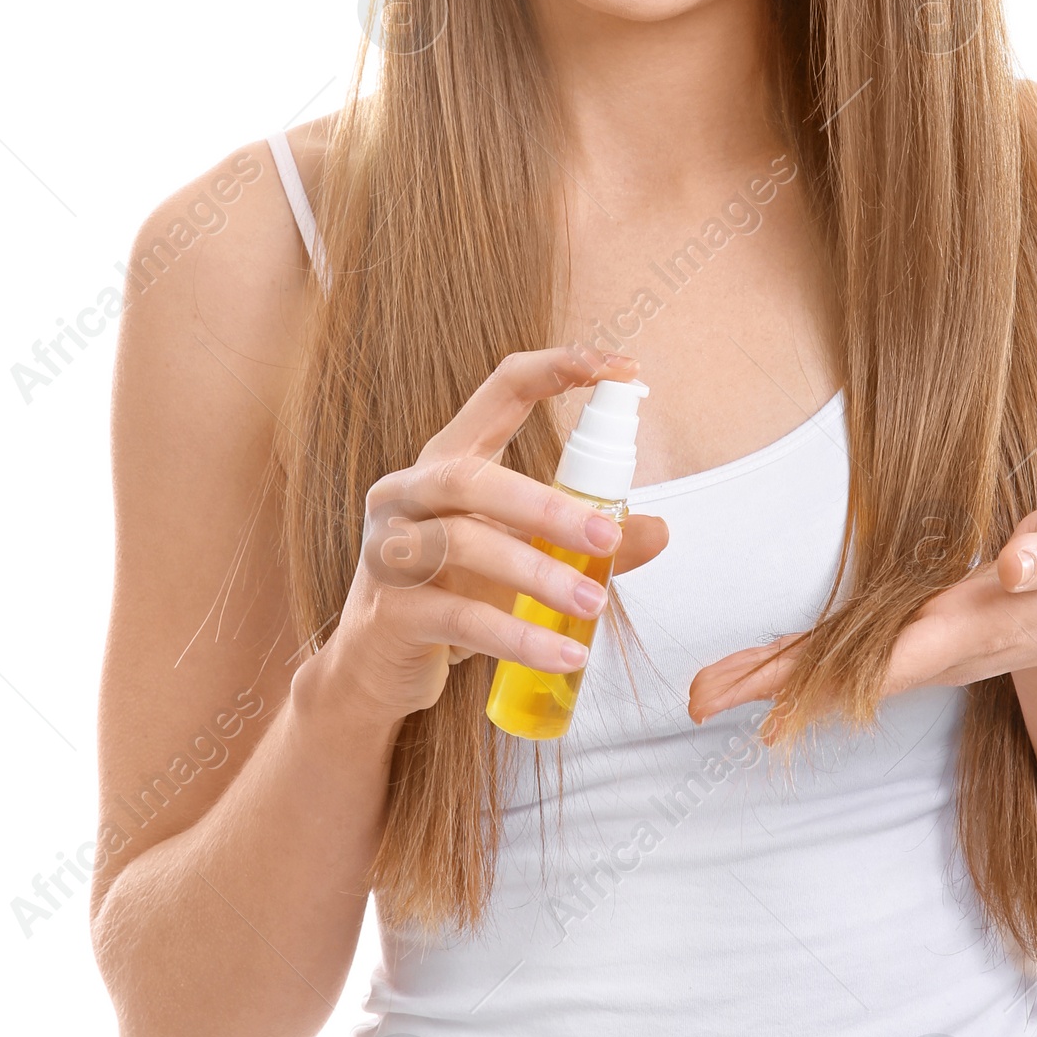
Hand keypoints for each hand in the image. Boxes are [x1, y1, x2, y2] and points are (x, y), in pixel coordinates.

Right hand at [302, 346, 669, 732]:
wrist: (378, 668)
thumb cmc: (455, 593)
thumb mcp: (522, 557)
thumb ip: (583, 541)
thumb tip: (658, 531)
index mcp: (448, 459)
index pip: (501, 389)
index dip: (559, 368)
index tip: (622, 367)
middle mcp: (408, 491)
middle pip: (470, 477)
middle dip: (546, 506)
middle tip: (607, 536)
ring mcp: (388, 549)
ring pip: (462, 545)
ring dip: (537, 575)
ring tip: (595, 605)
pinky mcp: (388, 611)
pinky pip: (459, 618)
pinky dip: (518, 637)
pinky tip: (565, 655)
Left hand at [687, 498, 1036, 732]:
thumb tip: (1013, 566)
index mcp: (971, 624)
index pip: (898, 653)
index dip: (841, 673)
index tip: (786, 698)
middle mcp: (931, 649)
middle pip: (844, 672)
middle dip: (776, 686)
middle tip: (703, 699)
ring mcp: (913, 651)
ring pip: (832, 670)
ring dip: (767, 680)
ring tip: (701, 693)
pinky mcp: (904, 641)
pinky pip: (837, 656)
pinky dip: (787, 665)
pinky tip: (738, 676)